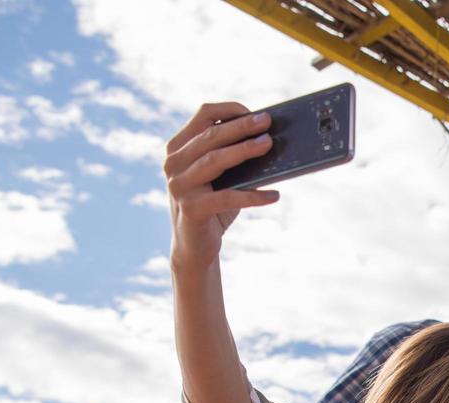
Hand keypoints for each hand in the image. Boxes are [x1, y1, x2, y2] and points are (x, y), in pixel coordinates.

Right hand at [164, 103, 279, 272]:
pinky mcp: (190, 209)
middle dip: (241, 127)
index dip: (230, 110)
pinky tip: (274, 195)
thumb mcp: (220, 177)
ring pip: (215, 160)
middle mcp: (173, 163)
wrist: (195, 247)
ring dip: (244, 150)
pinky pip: (227, 197)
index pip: (203, 115)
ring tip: (269, 145)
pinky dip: (253, 196)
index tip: (256, 113)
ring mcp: (178, 185)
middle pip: (211, 135)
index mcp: (178, 147)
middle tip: (268, 122)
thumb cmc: (214, 206)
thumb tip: (269, 139)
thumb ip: (232, 156)